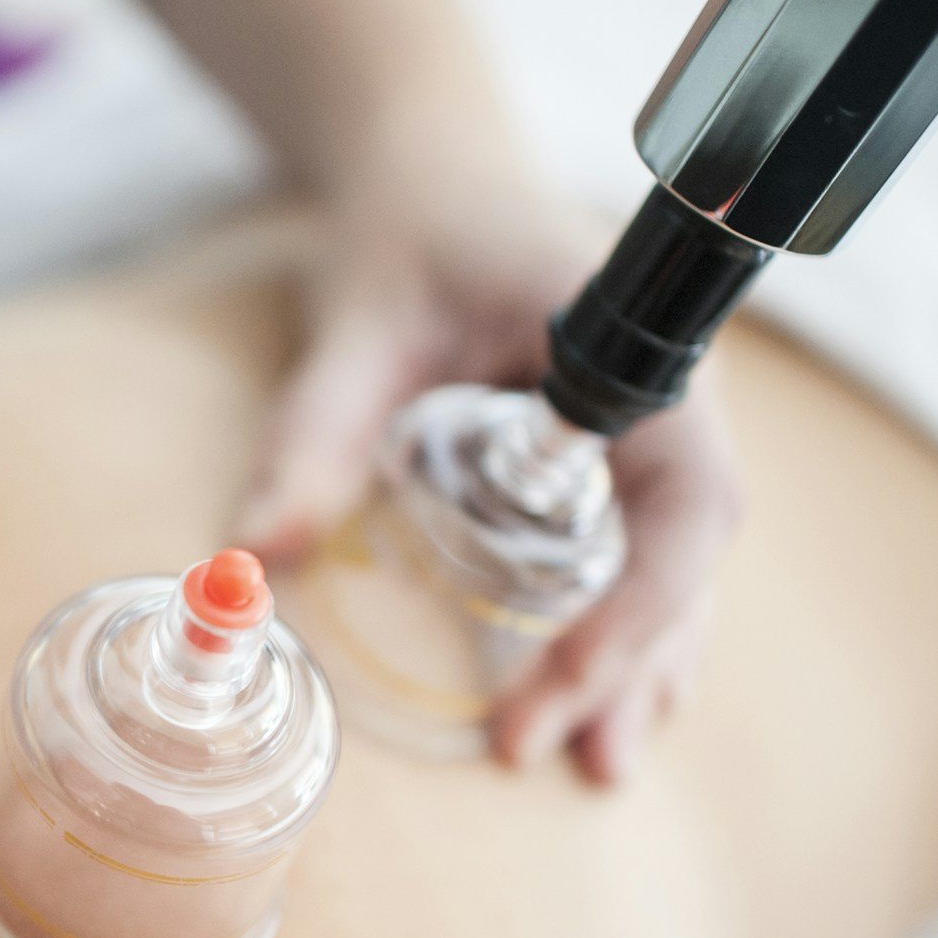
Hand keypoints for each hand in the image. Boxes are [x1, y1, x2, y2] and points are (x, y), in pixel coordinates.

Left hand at [235, 136, 742, 784]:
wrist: (431, 172)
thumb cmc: (407, 233)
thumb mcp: (354, 326)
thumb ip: (313, 433)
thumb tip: (250, 558)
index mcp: (633, 345)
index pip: (686, 498)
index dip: (642, 603)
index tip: (563, 681)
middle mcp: (669, 394)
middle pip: (684, 553)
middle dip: (628, 662)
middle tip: (560, 759)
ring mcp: (654, 428)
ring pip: (676, 565)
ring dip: (640, 664)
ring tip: (598, 766)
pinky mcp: (618, 454)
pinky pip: (645, 551)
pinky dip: (625, 627)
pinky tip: (601, 700)